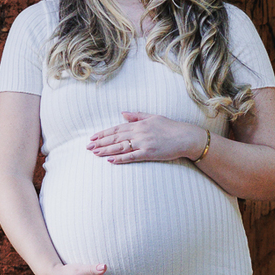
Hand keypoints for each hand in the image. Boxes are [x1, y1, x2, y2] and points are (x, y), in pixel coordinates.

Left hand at [88, 111, 207, 164]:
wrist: (185, 137)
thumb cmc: (170, 127)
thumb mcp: (153, 117)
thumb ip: (136, 116)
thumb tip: (122, 113)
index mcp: (139, 124)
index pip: (117, 128)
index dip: (103, 133)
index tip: (93, 138)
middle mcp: (139, 133)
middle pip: (115, 138)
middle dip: (101, 143)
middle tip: (88, 147)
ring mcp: (143, 143)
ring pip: (121, 147)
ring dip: (106, 151)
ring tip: (95, 153)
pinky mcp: (149, 153)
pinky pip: (132, 156)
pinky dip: (120, 159)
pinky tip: (110, 160)